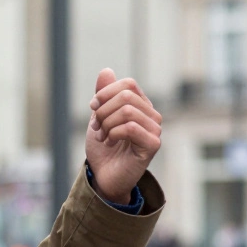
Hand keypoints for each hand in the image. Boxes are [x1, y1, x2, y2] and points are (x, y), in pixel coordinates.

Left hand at [86, 68, 161, 204]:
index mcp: (141, 106)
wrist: (103, 176)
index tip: (92, 108)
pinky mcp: (152, 145)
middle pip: (126, 97)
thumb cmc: (103, 149)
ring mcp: (155, 130)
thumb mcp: (98, 118)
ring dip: (106, 124)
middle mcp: (152, 115)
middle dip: (103, 111)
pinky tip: (110, 143)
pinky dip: (113, 134)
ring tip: (102, 136)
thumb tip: (106, 70)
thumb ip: (103, 95)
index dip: (105, 93)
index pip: (128, 84)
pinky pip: (131, 128)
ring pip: (127, 111)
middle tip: (96, 127)